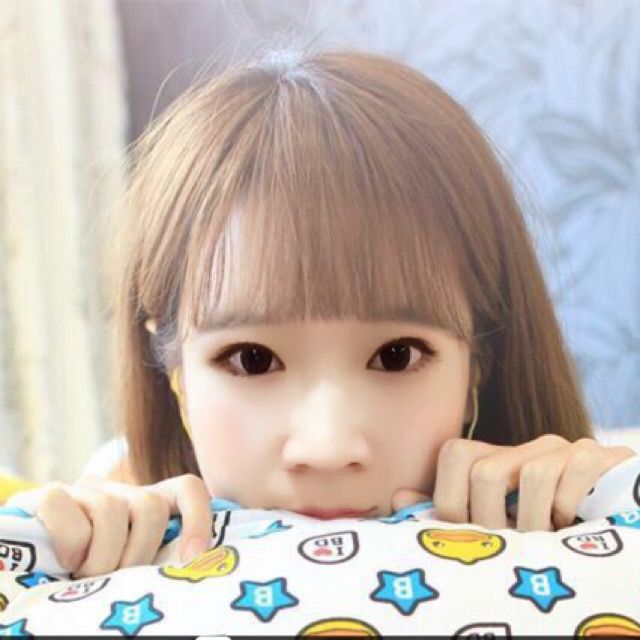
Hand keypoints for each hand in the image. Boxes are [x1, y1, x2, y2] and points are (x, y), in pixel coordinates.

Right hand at [6, 473, 211, 577]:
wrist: (36, 563)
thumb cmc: (92, 576)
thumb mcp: (131, 567)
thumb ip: (159, 558)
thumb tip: (190, 568)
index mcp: (148, 505)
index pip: (187, 488)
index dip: (198, 518)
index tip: (193, 559)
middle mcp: (121, 491)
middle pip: (149, 507)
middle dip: (136, 555)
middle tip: (116, 580)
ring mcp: (87, 491)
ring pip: (110, 511)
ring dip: (101, 558)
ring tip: (86, 576)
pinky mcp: (52, 496)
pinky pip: (63, 505)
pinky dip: (68, 540)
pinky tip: (65, 560)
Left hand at [392, 434, 636, 531]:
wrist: (604, 509)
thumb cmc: (539, 524)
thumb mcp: (492, 521)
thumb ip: (448, 509)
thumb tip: (399, 497)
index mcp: (493, 458)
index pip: (453, 454)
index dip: (452, 500)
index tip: (469, 531)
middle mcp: (523, 446)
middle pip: (485, 472)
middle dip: (492, 520)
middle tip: (508, 541)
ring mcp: (560, 448)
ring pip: (531, 476)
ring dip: (536, 520)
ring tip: (543, 536)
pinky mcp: (594, 456)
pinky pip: (574, 472)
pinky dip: (569, 506)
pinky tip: (570, 521)